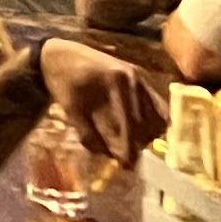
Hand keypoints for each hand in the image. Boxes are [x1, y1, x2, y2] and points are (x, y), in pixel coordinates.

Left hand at [39, 40, 168, 170]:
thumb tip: (111, 158)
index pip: (131, 124)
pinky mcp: (143, 78)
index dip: (129, 149)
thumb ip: (90, 135)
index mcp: (117, 82)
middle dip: (138, 143)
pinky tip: (133, 127)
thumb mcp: (71, 110)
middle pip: (150, 124)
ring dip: (147, 133)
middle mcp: (135, 78)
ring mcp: (141, 76)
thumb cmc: (63, 82)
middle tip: (123, 154)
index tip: (126, 167)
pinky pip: (158, 107)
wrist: (61, 54)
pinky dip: (150, 121)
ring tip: (128, 139)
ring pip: (159, 118)